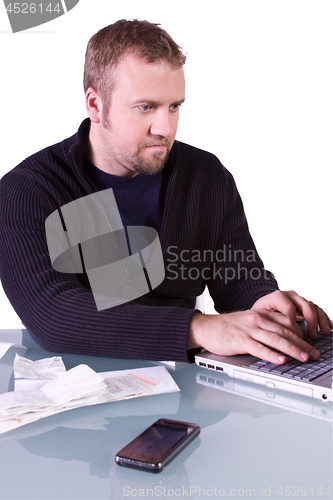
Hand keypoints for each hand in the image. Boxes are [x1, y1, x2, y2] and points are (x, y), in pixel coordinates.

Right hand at [188, 307, 324, 364]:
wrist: (206, 327)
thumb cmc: (228, 327)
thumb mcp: (249, 322)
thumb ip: (265, 327)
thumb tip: (284, 339)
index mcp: (261, 315)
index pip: (287, 322)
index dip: (302, 334)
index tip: (311, 344)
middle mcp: (258, 320)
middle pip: (285, 332)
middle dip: (303, 344)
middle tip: (314, 354)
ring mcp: (249, 330)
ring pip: (276, 340)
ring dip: (293, 350)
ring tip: (304, 358)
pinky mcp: (240, 341)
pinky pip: (259, 348)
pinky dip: (272, 355)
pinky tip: (281, 360)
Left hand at [252, 290, 331, 338]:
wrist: (259, 308)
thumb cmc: (258, 315)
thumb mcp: (259, 318)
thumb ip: (268, 324)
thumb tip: (277, 338)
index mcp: (277, 297)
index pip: (289, 308)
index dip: (293, 323)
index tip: (296, 336)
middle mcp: (289, 295)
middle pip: (304, 305)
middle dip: (311, 321)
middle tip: (312, 335)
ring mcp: (297, 299)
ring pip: (312, 306)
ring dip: (319, 320)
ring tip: (324, 332)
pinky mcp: (303, 303)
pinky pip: (316, 308)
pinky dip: (323, 318)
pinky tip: (327, 327)